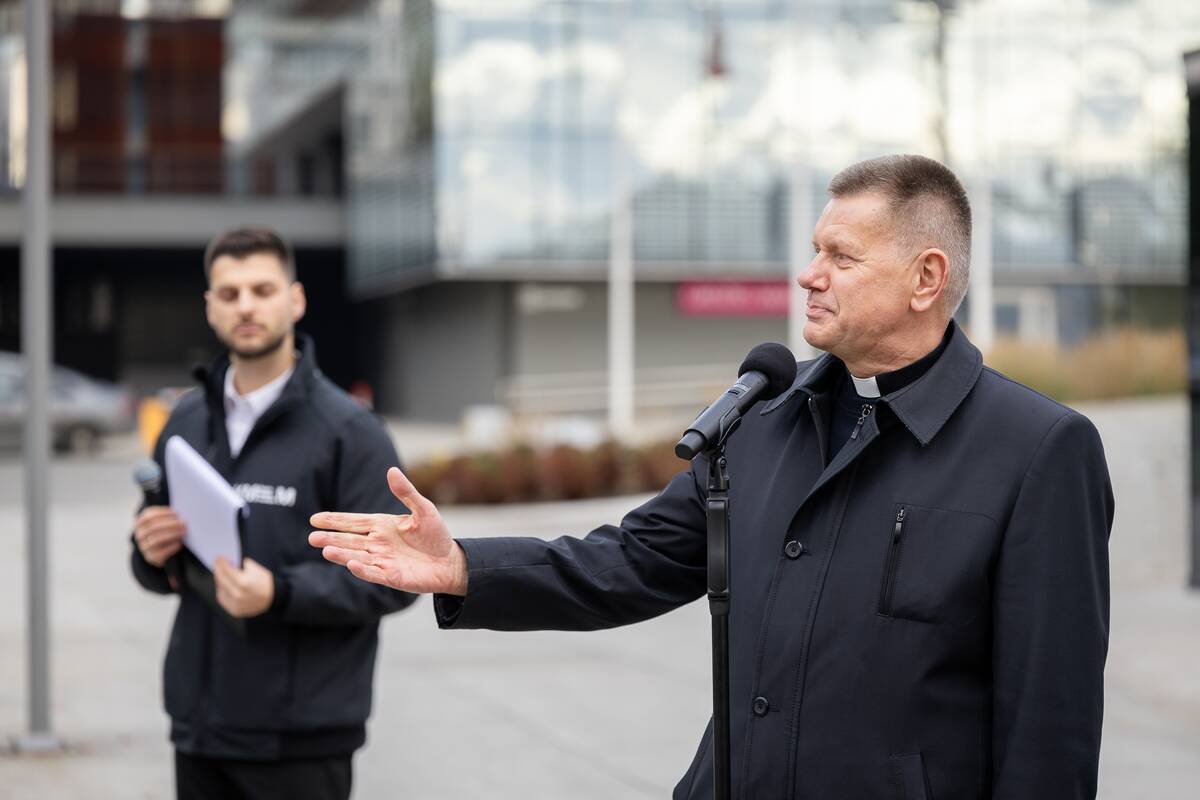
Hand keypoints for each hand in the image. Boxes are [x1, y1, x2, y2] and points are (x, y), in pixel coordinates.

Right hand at [134, 506, 186, 567]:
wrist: (158, 551)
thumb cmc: (163, 531)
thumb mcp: (161, 522)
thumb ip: (167, 516)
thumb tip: (180, 513)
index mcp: (140, 523)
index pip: (148, 516)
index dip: (163, 513)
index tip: (176, 513)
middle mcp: (140, 535)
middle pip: (154, 527)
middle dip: (171, 524)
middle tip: (184, 523)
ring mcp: (144, 547)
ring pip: (157, 539)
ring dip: (173, 534)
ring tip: (183, 532)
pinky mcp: (151, 557)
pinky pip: (161, 552)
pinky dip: (171, 547)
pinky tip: (179, 543)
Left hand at [213, 557, 274, 617]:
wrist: (273, 599)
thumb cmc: (265, 583)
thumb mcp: (257, 569)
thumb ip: (243, 565)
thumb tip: (231, 562)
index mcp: (243, 582)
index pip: (226, 569)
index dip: (221, 562)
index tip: (218, 557)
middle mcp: (237, 594)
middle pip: (221, 579)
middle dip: (218, 569)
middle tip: (216, 563)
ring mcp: (235, 603)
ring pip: (220, 589)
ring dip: (219, 580)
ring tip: (220, 573)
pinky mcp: (234, 610)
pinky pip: (223, 598)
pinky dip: (222, 590)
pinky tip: (224, 585)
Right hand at [309, 467, 467, 595]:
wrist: (451, 562)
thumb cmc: (436, 535)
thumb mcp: (424, 509)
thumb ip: (406, 492)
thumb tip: (391, 471)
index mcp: (382, 526)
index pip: (354, 522)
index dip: (335, 520)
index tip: (314, 519)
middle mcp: (378, 544)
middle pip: (349, 540)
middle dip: (331, 538)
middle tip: (311, 538)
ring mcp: (383, 561)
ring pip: (356, 556)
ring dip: (341, 554)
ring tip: (325, 549)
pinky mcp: (391, 577)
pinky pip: (373, 573)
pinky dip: (362, 569)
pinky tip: (351, 564)